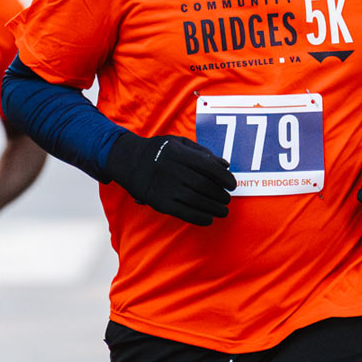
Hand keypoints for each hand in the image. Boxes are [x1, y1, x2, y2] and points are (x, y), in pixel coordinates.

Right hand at [106, 133, 235, 225]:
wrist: (128, 161)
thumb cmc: (158, 150)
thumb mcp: (179, 143)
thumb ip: (203, 152)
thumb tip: (225, 164)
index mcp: (180, 154)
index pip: (209, 167)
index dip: (225, 178)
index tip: (232, 185)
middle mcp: (174, 171)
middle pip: (205, 186)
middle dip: (220, 195)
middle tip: (227, 199)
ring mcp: (167, 187)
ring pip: (197, 201)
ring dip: (214, 208)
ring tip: (223, 211)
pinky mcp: (160, 202)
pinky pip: (184, 213)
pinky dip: (199, 218)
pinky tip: (208, 219)